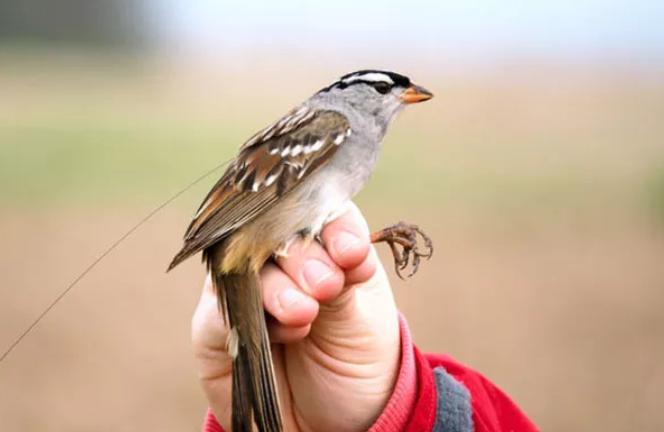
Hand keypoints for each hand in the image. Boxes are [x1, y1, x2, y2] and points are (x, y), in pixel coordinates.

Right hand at [192, 203, 400, 431]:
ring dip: (278, 288)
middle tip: (325, 285)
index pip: (318, 212)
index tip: (349, 251)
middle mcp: (276, 260)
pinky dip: (251, 317)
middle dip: (303, 257)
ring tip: (305, 312)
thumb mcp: (363, 316)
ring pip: (245, 267)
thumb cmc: (357, 360)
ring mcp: (241, 288)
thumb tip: (340, 246)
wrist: (336, 422)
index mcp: (320, 244)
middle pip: (275, 232)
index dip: (332, 227)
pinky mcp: (213, 327)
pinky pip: (218, 312)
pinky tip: (288, 331)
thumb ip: (345, 277)